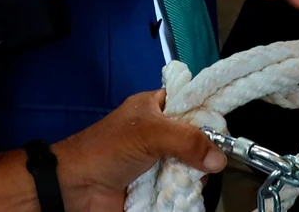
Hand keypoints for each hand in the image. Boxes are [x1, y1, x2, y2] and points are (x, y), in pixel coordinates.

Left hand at [54, 90, 225, 211]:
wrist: (76, 188)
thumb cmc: (105, 150)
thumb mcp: (150, 134)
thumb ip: (187, 141)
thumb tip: (219, 158)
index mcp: (155, 107)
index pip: (192, 105)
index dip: (208, 116)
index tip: (222, 132)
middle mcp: (159, 133)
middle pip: (196, 140)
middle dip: (203, 153)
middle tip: (204, 162)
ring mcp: (157, 161)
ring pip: (191, 167)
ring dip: (192, 176)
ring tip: (187, 181)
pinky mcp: (155, 187)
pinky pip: (179, 188)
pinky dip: (183, 193)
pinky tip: (182, 194)